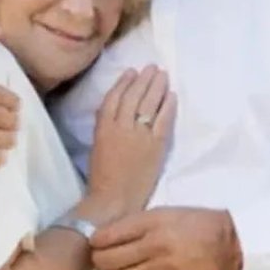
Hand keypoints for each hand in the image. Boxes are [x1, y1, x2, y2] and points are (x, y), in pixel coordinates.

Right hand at [83, 66, 175, 220]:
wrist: (113, 202)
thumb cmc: (102, 178)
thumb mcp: (97, 146)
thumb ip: (105, 127)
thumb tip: (115, 111)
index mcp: (103, 127)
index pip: (114, 97)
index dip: (124, 83)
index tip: (132, 72)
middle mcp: (121, 126)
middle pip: (134, 95)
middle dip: (144, 79)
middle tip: (153, 68)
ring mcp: (139, 135)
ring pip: (149, 103)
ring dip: (157, 87)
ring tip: (163, 75)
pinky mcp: (156, 146)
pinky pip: (163, 120)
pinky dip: (168, 106)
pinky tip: (172, 96)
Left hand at [90, 207, 240, 269]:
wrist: (227, 242)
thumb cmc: (195, 222)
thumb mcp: (164, 212)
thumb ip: (137, 222)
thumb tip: (109, 233)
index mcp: (153, 222)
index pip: (112, 234)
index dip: (96, 240)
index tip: (92, 240)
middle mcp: (156, 245)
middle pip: (113, 258)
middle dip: (99, 259)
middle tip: (96, 256)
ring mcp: (164, 268)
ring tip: (109, 269)